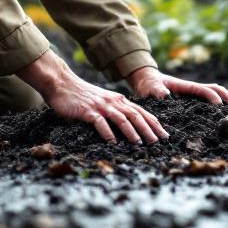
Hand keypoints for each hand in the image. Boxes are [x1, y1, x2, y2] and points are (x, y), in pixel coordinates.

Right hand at [17, 51, 167, 143]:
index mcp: (119, 100)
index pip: (142, 112)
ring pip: (121, 118)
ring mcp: (101, 106)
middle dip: (149, 130)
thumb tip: (127, 129)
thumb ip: (114, 112)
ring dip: (132, 132)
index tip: (164, 135)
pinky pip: (100, 122)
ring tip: (140, 144)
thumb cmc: (82, 97)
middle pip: (136, 116)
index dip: (154, 124)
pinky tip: (113, 143)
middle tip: (158, 142)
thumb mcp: (103, 102)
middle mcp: (113, 102)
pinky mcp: (87, 111)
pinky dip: (108, 133)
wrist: (62, 84)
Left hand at [126, 67, 227, 104]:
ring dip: (224, 101)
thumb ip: (157, 90)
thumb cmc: (148, 84)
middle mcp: (193, 89)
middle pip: (216, 89)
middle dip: (227, 97)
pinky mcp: (191, 99)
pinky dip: (216, 106)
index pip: (205, 90)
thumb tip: (165, 96)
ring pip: (214, 94)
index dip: (214, 97)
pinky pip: (207, 101)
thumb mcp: (150, 87)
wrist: (146, 80)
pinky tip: (219, 118)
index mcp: (186, 86)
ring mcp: (193, 94)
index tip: (220, 108)